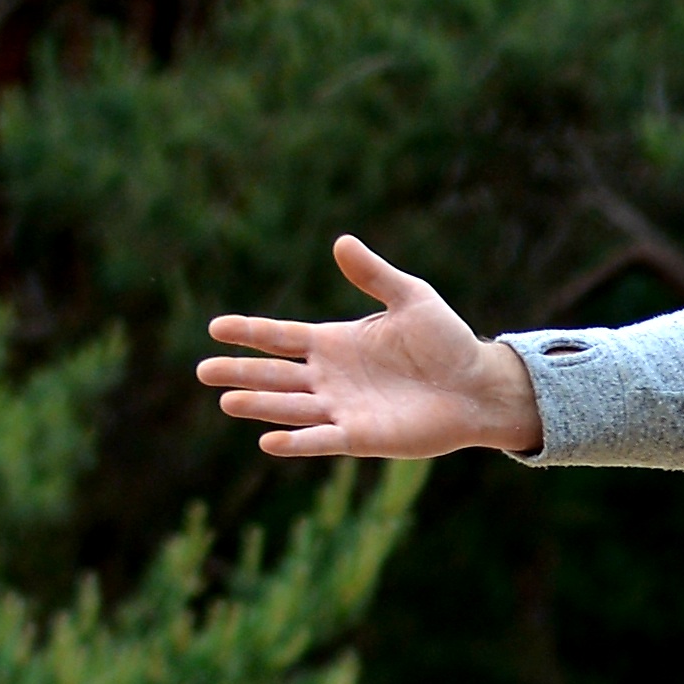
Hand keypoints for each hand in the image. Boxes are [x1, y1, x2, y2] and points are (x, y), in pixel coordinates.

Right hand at [203, 236, 542, 460]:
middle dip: (240, 373)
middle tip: (203, 371)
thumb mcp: (412, 299)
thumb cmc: (448, 342)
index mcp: (334, 342)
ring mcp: (342, 408)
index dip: (248, 333)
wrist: (480, 385)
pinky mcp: (362, 437)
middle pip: (274, 375)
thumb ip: (374, 274)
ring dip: (260, 406)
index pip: (279, 337)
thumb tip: (341, 241)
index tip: (214, 328)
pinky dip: (297, 442)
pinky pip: (322, 440)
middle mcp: (330, 377)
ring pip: (290, 407)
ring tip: (226, 401)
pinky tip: (269, 442)